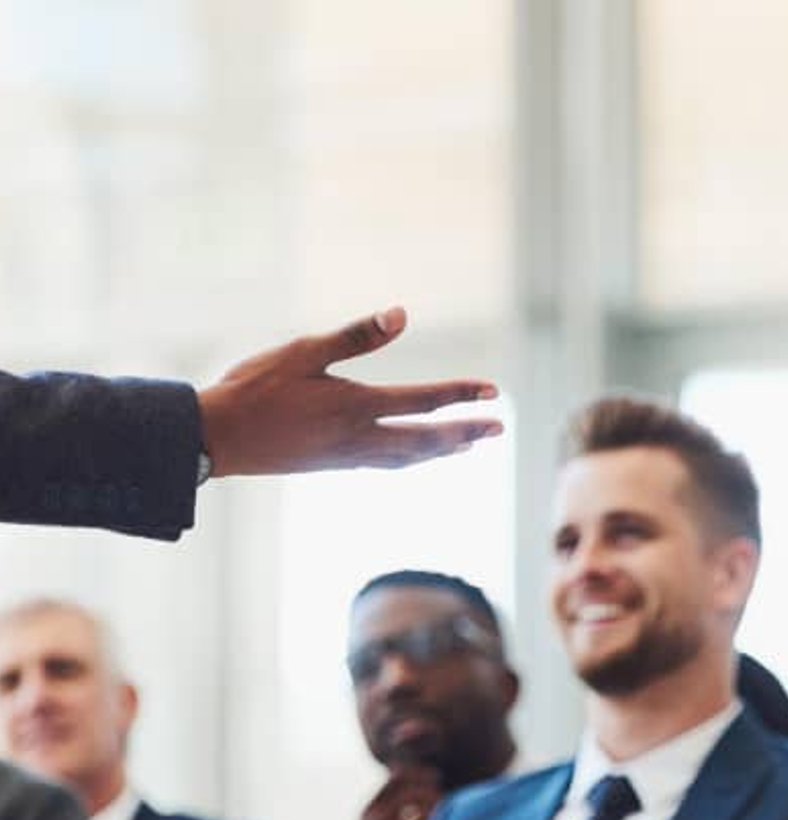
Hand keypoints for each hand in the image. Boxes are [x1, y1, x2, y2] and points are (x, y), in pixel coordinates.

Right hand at [197, 306, 502, 476]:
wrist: (218, 439)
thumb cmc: (255, 389)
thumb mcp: (304, 352)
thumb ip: (355, 337)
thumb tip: (400, 315)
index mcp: (357, 407)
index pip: (424, 402)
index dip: (461, 395)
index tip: (492, 392)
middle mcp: (360, 438)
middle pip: (427, 439)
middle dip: (466, 432)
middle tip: (499, 429)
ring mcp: (348, 457)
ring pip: (409, 457)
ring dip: (442, 449)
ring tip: (467, 443)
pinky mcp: (333, 465)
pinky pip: (386, 463)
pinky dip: (411, 458)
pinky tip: (414, 454)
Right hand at [324, 769, 442, 819]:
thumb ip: (393, 806)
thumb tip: (424, 781)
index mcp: (368, 810)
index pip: (396, 778)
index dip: (419, 774)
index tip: (435, 777)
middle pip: (411, 793)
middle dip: (432, 794)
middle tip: (444, 800)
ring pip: (420, 814)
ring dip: (436, 815)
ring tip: (444, 819)